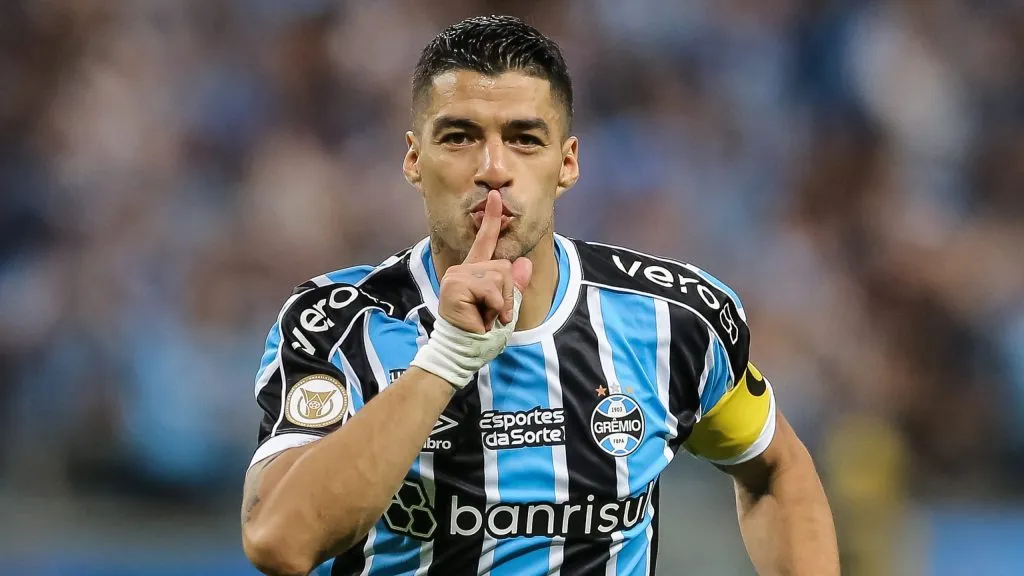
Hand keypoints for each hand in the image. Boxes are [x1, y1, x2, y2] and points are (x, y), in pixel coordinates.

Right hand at [438, 190, 531, 332]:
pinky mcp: (456, 284)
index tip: (496, 196)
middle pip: (504, 266)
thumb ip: (514, 286)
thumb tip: (525, 263)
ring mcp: (458, 275)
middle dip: (508, 293)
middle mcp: (463, 269)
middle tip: (494, 314)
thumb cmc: (480, 334)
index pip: (485, 241)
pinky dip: (496, 306)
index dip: (491, 219)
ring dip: (503, 301)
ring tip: (486, 316)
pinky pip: (492, 288)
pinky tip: (482, 318)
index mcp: (473, 271)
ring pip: (500, 275)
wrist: (463, 352)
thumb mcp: (505, 308)